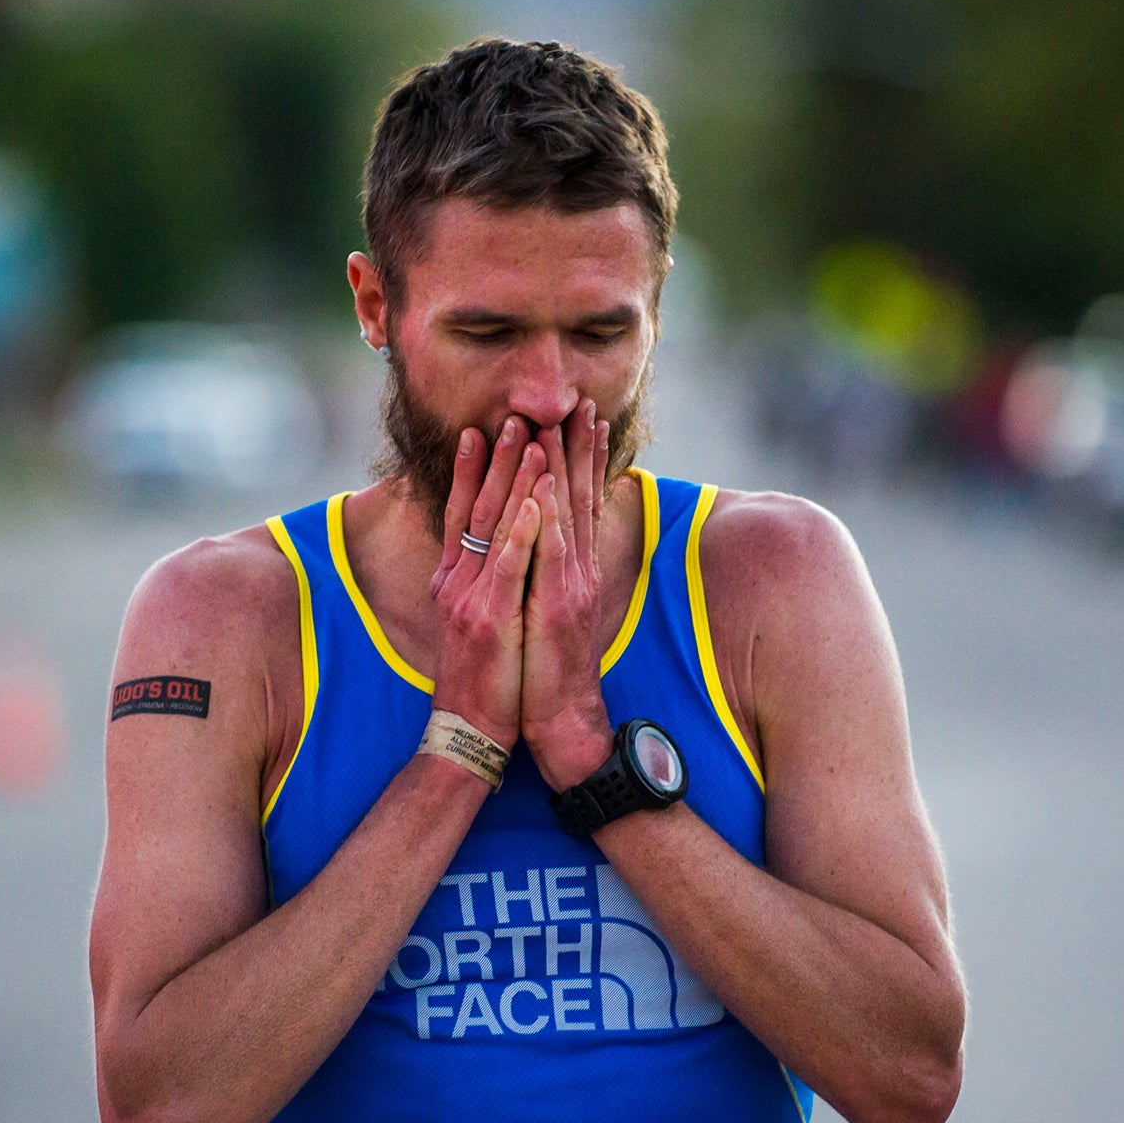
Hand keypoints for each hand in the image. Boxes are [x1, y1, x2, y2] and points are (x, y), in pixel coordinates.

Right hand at [429, 417, 542, 752]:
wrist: (471, 731)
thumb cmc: (485, 680)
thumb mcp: (479, 623)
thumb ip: (483, 585)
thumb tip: (495, 557)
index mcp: (454, 582)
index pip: (461, 513)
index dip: (469, 470)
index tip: (479, 429)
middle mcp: (457, 582)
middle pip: (476, 508)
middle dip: (495, 460)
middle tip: (511, 416)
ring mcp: (471, 598)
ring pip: (493, 526)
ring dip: (512, 479)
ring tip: (528, 438)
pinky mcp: (490, 619)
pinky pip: (507, 564)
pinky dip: (519, 529)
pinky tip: (532, 499)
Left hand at [519, 401, 616, 789]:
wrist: (559, 722)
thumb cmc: (546, 670)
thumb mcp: (546, 612)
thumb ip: (547, 574)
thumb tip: (541, 544)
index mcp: (572, 570)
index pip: (577, 502)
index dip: (581, 458)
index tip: (583, 416)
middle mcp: (577, 570)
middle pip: (578, 496)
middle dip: (579, 447)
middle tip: (579, 400)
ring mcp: (569, 585)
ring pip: (566, 514)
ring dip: (563, 467)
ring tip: (560, 422)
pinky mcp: (555, 605)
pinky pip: (550, 552)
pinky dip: (547, 516)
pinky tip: (542, 484)